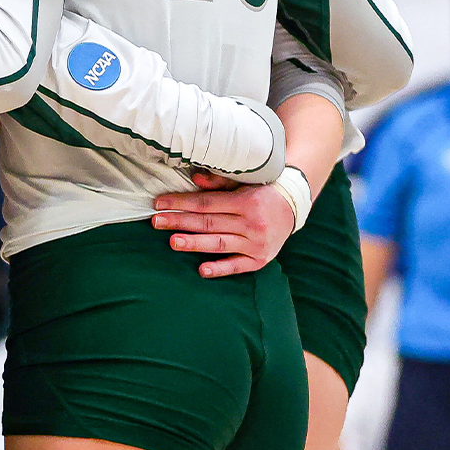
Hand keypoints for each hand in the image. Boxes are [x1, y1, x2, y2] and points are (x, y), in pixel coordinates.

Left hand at [150, 182, 294, 276]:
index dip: (181, 203)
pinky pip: (237, 266)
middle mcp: (252, 224)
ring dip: (194, 243)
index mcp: (246, 202)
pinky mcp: (260, 260)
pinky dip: (220, 269)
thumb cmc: (262, 192)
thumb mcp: (244, 181)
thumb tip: (195, 179)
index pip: (207, 203)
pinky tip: (202, 270)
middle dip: (180, 222)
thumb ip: (219, 181)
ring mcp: (256, 244)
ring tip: (172, 241)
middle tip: (156, 221)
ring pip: (219, 244)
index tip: (160, 204)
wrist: (293, 208)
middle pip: (209, 223)